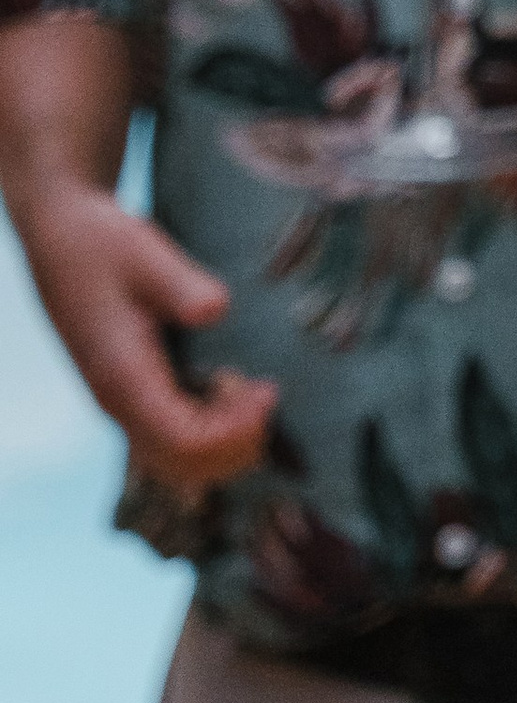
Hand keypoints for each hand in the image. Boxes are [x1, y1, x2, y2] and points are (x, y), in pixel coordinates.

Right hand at [17, 186, 274, 486]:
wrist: (61, 238)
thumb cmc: (103, 244)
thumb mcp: (145, 252)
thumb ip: (182, 284)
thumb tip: (216, 309)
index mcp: (123, 376)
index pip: (181, 441)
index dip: (232, 431)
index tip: (268, 392)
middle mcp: (116, 402)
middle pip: (181, 465)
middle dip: (233, 446)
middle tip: (268, 397)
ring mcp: (120, 402)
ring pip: (173, 460)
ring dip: (221, 442)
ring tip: (253, 395)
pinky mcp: (128, 393)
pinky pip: (168, 438)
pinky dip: (206, 431)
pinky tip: (230, 389)